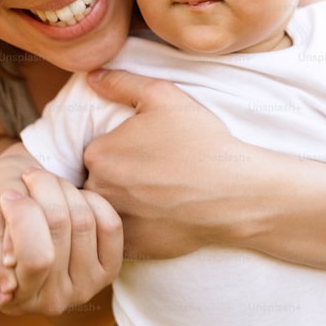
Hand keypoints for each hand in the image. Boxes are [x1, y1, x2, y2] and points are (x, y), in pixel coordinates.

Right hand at [0, 168, 122, 315]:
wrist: (21, 239)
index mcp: (16, 299)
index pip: (36, 257)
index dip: (24, 216)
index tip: (9, 195)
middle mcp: (55, 300)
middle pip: (61, 227)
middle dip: (43, 189)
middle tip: (29, 177)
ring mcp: (87, 286)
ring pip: (83, 219)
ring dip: (63, 189)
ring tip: (45, 183)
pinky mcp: (109, 268)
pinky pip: (108, 222)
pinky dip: (89, 199)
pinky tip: (70, 196)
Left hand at [83, 69, 248, 258]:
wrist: (233, 193)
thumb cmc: (200, 141)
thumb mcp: (164, 96)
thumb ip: (122, 83)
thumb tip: (91, 76)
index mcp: (99, 154)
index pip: (92, 153)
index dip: (114, 152)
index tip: (136, 153)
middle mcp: (99, 191)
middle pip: (93, 183)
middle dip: (113, 179)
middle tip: (147, 175)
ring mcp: (115, 223)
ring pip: (105, 212)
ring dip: (122, 204)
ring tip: (153, 197)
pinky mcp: (132, 249)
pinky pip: (121, 239)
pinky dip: (136, 229)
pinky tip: (159, 218)